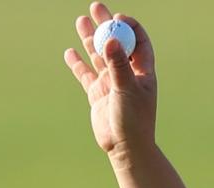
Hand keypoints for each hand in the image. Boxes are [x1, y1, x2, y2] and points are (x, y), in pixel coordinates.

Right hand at [63, 2, 156, 157]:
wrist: (126, 148)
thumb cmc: (134, 121)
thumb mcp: (127, 90)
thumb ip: (118, 65)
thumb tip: (112, 40)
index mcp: (143, 73)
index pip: (139, 43)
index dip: (129, 28)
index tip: (116, 18)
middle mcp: (128, 76)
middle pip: (117, 44)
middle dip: (107, 26)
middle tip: (95, 7)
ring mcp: (112, 84)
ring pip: (100, 56)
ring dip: (91, 39)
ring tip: (81, 21)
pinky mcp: (98, 95)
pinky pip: (86, 75)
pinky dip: (78, 63)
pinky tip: (70, 52)